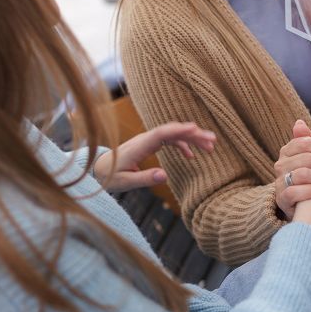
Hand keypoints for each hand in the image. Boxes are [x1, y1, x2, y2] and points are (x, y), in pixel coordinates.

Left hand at [93, 122, 215, 192]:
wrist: (98, 169)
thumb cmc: (110, 176)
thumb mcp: (125, 182)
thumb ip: (144, 178)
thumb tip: (165, 176)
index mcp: (139, 146)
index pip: (162, 133)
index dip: (179, 130)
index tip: (196, 128)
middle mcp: (145, 139)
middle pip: (172, 131)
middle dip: (193, 133)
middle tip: (212, 140)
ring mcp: (148, 140)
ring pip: (173, 134)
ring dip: (191, 138)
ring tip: (210, 146)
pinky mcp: (149, 145)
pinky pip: (169, 141)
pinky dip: (182, 145)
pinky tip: (192, 156)